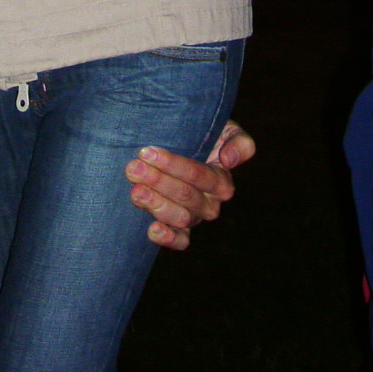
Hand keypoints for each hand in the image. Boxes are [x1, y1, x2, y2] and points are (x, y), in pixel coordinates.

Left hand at [125, 120, 254, 249]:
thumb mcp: (227, 130)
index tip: (148, 151)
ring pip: (179, 217)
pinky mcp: (181, 230)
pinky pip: (180, 241)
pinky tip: (152, 230)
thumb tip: (228, 160)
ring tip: (135, 191)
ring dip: (156, 205)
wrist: (188, 143)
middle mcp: (210, 203)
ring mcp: (195, 218)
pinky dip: (168, 239)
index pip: (198, 174)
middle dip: (157, 181)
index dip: (173, 164)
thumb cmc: (205, 134)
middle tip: (133, 168)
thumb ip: (239, 142)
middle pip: (185, 195)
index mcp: (222, 181)